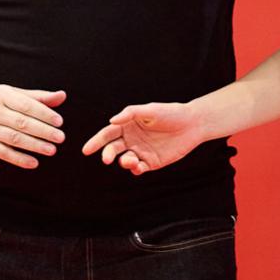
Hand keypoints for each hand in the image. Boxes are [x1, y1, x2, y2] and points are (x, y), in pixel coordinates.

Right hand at [0, 85, 65, 168]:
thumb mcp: (13, 94)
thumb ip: (38, 97)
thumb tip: (62, 96)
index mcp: (2, 96)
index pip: (27, 105)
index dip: (44, 114)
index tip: (59, 122)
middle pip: (22, 123)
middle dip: (43, 131)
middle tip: (60, 137)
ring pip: (14, 139)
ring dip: (35, 145)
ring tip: (51, 149)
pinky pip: (4, 153)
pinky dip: (20, 159)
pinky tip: (34, 162)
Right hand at [82, 102, 202, 175]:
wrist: (193, 124)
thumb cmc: (171, 113)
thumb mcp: (150, 110)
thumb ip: (130, 114)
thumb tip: (111, 121)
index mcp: (127, 125)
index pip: (108, 134)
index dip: (96, 141)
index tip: (86, 150)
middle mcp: (131, 139)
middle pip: (113, 149)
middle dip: (107, 154)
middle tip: (106, 159)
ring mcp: (140, 151)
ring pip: (125, 160)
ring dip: (123, 162)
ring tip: (130, 161)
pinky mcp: (151, 162)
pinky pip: (139, 169)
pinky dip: (135, 169)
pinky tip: (137, 166)